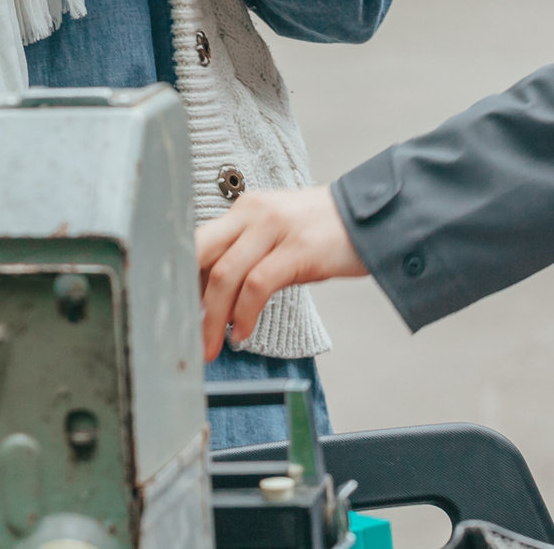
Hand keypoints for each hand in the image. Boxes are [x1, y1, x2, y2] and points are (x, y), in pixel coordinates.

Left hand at [195, 187, 366, 359]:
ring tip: (211, 345)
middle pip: (200, 254)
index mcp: (245, 209)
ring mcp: (275, 228)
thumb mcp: (279, 236)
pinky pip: (257, 285)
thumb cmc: (326, 233)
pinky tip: (242, 333)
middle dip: (186, 299)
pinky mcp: (298, 249)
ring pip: (225, 274)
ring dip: (212, 316)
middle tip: (184, 334)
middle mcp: (253, 213)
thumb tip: (216, 296)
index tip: (177, 311)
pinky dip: (244, 314)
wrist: (376, 220)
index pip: (198, 242)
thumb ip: (249, 256)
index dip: (182, 280)